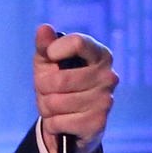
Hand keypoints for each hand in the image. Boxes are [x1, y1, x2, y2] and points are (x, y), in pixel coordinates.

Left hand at [34, 25, 117, 146]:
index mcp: (99, 54)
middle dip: (43, 87)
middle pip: (59, 80)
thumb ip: (45, 45)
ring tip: (54, 106)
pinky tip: (61, 121)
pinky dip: (52, 124)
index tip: (50, 56)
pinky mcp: (98, 123)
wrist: (72, 122)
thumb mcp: (49, 63)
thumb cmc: (60, 84)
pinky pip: (58, 122)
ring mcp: (105, 101)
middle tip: (47, 90)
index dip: (55, 50)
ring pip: (55, 103)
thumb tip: (44, 28)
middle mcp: (108, 76)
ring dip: (46, 107)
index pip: (78, 43)